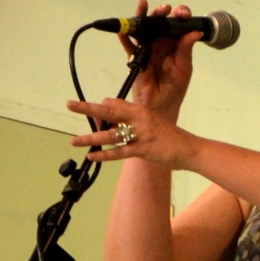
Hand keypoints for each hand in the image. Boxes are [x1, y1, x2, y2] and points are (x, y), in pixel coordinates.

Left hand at [67, 97, 197, 168]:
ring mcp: (141, 134)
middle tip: (70, 105)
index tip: (93, 115)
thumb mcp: (151, 121)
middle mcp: (139, 119)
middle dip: (87, 108)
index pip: (114, 104)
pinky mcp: (143, 149)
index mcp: (140, 110)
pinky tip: (93, 156)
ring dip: (91, 138)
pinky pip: (120, 152)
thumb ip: (132, 118)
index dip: (101, 109)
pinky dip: (105, 155)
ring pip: (111, 135)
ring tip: (74, 140)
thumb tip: (111, 114)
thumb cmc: (169, 136)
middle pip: (109, 112)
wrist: (189, 148)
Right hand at [122, 0, 198, 118]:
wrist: (159, 106)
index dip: (179, 16)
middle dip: (161, 13)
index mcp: (176, 44)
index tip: (182, 14)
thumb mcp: (184, 68)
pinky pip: (129, 45)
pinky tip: (123, 28)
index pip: (178, 25)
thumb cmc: (174, 88)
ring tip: (143, 5)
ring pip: (144, 29)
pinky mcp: (135, 58)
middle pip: (160, 23)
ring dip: (143, 17)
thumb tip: (195, 32)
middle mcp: (162, 43)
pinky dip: (124, 36)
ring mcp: (147, 49)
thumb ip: (186, 49)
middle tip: (164, 9)